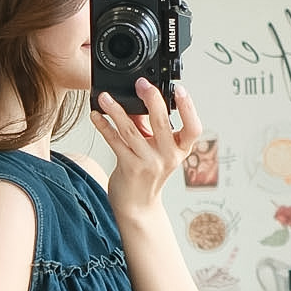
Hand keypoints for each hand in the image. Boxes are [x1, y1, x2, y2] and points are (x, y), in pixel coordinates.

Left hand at [92, 77, 204, 225]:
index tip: (179, 89)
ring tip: (106, 97)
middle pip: (162, 123)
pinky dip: (104, 126)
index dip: (189, 108)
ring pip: (132, 131)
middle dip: (151, 99)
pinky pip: (115, 142)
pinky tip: (96, 115)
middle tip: (141, 84)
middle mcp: (168, 156)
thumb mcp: (158, 149)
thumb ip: (151, 124)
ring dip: (117, 110)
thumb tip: (138, 97)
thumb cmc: (148, 175)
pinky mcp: (130, 168)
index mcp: (180, 149)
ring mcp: (149, 163)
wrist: (137, 206)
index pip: (193, 128)